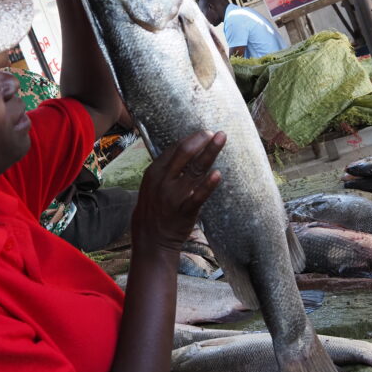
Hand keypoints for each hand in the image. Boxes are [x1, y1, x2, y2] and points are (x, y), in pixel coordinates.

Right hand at [131, 130, 225, 253]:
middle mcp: (163, 181)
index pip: (175, 149)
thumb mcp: (152, 184)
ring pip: (195, 170)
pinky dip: (209, 185)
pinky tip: (218, 174)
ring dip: (210, 152)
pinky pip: (198, 196)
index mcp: (154, 172)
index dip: (191, 139)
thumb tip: (188, 150)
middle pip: (184, 153)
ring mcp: (174, 196)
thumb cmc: (154, 207)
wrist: (150, 237)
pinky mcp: (185, 210)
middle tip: (215, 133)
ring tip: (221, 139)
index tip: (204, 134)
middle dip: (201, 140)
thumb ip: (167, 169)